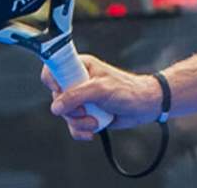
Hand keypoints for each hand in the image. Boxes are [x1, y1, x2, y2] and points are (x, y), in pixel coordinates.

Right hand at [41, 55, 160, 140]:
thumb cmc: (127, 90)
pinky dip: (80, 130)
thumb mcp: (101, 89)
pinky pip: (72, 125)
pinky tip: (92, 131)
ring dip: (79, 122)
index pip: (53, 69)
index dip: (52, 82)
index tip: (60, 92)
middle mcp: (77, 81)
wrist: (144, 106)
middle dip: (70, 110)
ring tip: (95, 121)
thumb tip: (55, 107)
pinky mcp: (85, 113)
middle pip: (56, 98)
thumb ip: (76, 95)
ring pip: (64, 114)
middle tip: (84, 110)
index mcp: (80, 66)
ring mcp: (80, 98)